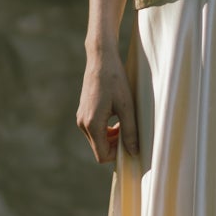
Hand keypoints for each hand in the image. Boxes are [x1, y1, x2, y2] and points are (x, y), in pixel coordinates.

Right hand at [77, 46, 138, 162]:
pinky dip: (107, 129)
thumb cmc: (115, 81)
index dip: (118, 155)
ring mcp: (81, 118)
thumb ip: (130, 131)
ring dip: (113, 137)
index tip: (131, 144)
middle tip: (131, 132)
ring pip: (98, 139)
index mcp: (92, 124)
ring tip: (126, 122)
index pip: (102, 155)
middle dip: (116, 145)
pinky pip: (95, 129)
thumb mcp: (127, 106)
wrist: (101, 60)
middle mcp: (83, 124)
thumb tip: (134, 152)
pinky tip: (118, 117)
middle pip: (100, 148)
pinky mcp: (83, 112)